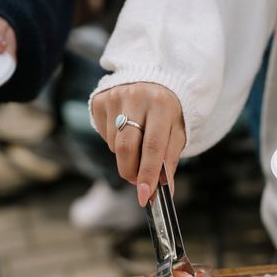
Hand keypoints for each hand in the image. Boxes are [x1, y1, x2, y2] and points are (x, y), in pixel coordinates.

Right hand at [91, 82, 185, 205]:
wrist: (151, 80)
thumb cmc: (168, 111)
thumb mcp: (177, 131)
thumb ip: (170, 159)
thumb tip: (165, 190)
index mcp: (161, 105)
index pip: (152, 146)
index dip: (148, 174)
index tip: (145, 195)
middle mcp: (136, 97)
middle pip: (126, 147)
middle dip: (132, 172)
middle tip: (139, 183)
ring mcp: (114, 97)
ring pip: (114, 144)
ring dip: (126, 156)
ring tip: (139, 143)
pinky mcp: (99, 100)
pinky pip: (104, 135)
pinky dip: (115, 142)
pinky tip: (126, 130)